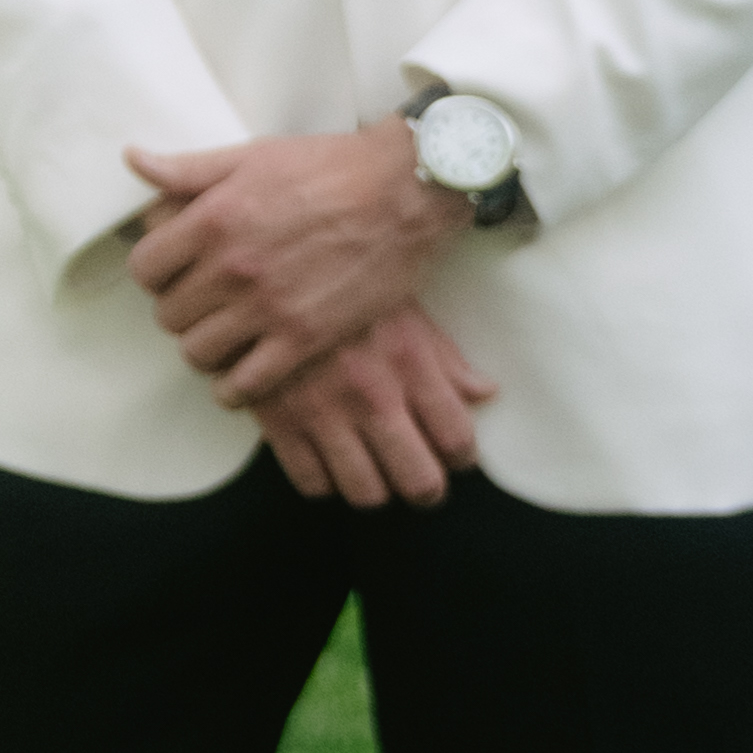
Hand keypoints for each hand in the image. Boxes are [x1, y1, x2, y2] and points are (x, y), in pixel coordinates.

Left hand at [124, 121, 454, 408]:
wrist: (403, 191)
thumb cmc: (328, 167)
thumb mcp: (249, 157)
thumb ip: (186, 169)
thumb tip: (134, 160)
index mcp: (211, 220)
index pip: (144, 268)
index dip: (153, 273)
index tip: (170, 273)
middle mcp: (233, 268)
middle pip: (168, 314)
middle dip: (178, 310)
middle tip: (199, 305)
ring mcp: (269, 307)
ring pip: (199, 352)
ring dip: (202, 348)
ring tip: (219, 337)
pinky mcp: (306, 338)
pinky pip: (247, 384)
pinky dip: (234, 387)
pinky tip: (239, 377)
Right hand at [255, 298, 493, 510]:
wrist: (269, 259)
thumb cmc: (342, 281)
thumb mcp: (405, 310)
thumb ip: (446, 360)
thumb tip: (483, 393)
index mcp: (410, 364)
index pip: (458, 441)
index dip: (462, 456)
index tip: (454, 454)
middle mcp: (372, 395)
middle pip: (420, 482)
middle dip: (425, 487)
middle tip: (417, 474)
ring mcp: (324, 412)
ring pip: (366, 493)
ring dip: (375, 487)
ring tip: (372, 469)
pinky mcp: (278, 418)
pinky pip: (311, 482)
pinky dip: (324, 480)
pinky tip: (326, 456)